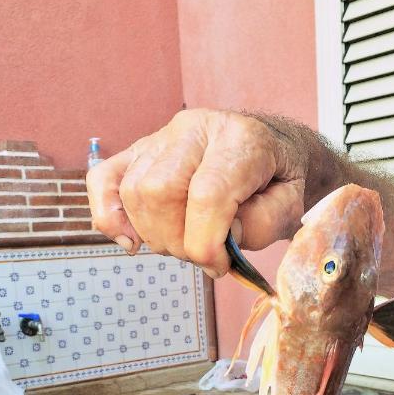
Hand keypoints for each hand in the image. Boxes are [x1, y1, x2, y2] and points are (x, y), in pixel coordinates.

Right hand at [86, 108, 307, 276]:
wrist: (271, 153)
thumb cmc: (279, 183)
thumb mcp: (290, 208)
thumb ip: (261, 224)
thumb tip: (218, 238)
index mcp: (240, 139)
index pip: (207, 193)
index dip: (206, 243)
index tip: (219, 265)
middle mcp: (195, 129)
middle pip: (160, 191)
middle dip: (178, 241)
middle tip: (203, 255)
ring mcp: (161, 137)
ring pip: (134, 192)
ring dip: (154, 235)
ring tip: (183, 243)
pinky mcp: (138, 151)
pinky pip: (103, 179)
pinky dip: (109, 216)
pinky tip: (130, 240)